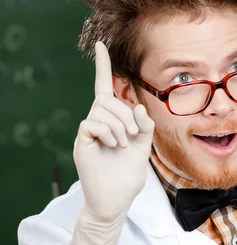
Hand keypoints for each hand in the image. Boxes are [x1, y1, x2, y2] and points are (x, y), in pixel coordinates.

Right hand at [70, 42, 154, 244]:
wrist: (116, 199)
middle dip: (125, 114)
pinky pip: (92, 123)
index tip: (100, 45)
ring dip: (119, 126)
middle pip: (107, 99)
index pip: (105, 88)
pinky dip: (108, 132)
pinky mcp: (83, 141)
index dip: (102, 67)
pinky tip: (112, 146)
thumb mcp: (143, 147)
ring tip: (122, 145)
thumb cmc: (128, 174)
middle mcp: (99, 121)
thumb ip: (144, 126)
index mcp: (114, 120)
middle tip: (133, 136)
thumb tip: (137, 106)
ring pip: (102, 110)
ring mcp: (89, 131)